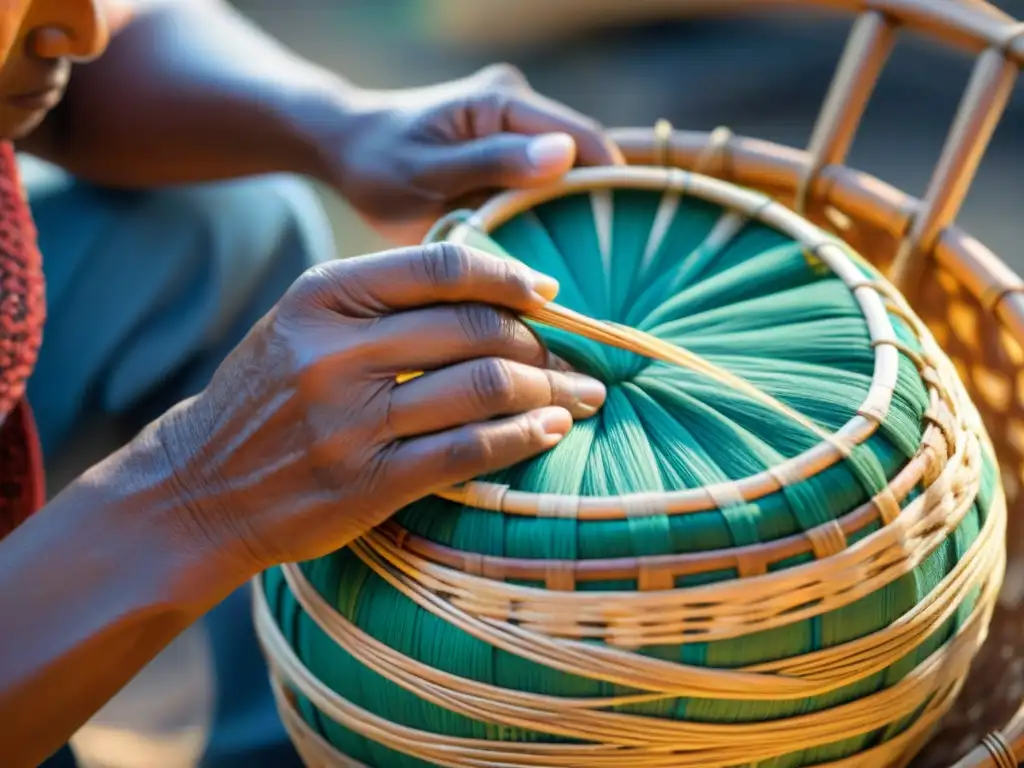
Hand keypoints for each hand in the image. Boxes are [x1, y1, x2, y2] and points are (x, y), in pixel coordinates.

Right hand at [155, 243, 606, 574]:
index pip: (444, 268)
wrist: (198, 488)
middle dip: (542, 344)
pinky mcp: (366, 483)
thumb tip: (498, 289)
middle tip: (571, 359)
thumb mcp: (304, 323)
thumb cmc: (268, 397)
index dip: (511, 277)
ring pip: (484, 387)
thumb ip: (384, 298)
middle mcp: (334, 351)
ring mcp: (349, 421)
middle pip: (477, 329)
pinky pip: (469, 451)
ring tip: (578, 396)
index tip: (547, 295)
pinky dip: (523, 437)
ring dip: (549, 390)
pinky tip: (550, 429)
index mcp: (321, 296)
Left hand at [322, 64, 624, 243]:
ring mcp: (516, 131)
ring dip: (577, 212)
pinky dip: (553, 215)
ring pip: (567, 173)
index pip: (581, 134)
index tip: (628, 229)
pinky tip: (561, 254)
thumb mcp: (427, 170)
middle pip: (581, 155)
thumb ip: (492, 162)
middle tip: (613, 263)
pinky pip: (545, 184)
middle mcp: (518, 107)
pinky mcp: (510, 154)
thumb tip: (567, 155)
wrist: (349, 151)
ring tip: (595, 264)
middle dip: (597, 201)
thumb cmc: (379, 163)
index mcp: (503, 101)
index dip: (609, 178)